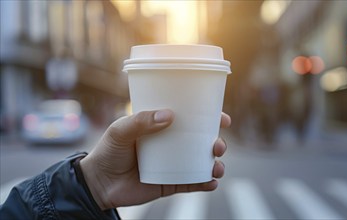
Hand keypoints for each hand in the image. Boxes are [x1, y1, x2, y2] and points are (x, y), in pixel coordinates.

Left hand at [80, 110, 230, 209]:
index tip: (222, 118)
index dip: (210, 118)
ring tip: (216, 167)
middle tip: (216, 145)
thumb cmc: (108, 151)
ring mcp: (173, 165)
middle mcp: (173, 146)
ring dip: (216, 164)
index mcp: (164, 128)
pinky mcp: (170, 184)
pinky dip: (206, 183)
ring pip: (202, 163)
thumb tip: (169, 115)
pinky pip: (192, 184)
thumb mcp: (120, 131)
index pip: (191, 120)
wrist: (98, 183)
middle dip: (217, 143)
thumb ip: (141, 121)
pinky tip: (212, 182)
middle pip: (203, 142)